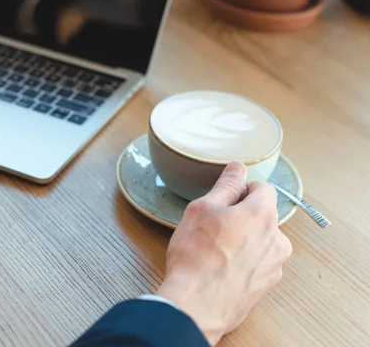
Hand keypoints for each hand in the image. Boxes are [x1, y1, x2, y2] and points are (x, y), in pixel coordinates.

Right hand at [156, 162, 291, 345]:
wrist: (197, 305)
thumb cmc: (196, 256)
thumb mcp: (202, 209)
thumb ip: (225, 185)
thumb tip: (238, 168)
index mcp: (263, 214)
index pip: (263, 188)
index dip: (242, 190)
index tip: (224, 200)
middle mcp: (277, 239)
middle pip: (263, 215)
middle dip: (242, 216)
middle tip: (213, 227)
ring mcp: (275, 265)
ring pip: (261, 240)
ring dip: (244, 239)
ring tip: (216, 251)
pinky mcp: (267, 285)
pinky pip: (258, 262)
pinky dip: (244, 261)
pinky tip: (221, 268)